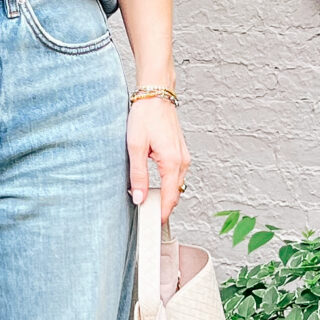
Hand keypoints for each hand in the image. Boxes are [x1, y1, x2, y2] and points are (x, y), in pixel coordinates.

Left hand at [127, 96, 188, 214]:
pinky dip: (166, 183)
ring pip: (175, 185)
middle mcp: (182, 162)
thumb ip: (138, 175)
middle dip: (162, 207)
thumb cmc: (146, 116)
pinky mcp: (180, 152)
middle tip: (146, 215)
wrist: (156, 95)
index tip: (154, 224)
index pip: (169, 198)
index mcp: (172, 163)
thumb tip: (139, 197)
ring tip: (146, 200)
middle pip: (174, 194)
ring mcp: (183, 157)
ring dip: (164, 195)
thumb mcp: (136, 147)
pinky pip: (175, 175)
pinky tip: (153, 184)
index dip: (162, 214)